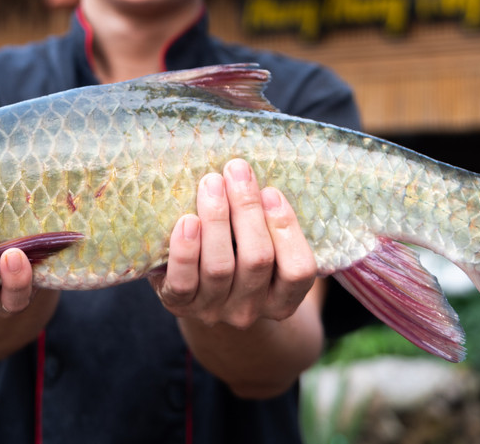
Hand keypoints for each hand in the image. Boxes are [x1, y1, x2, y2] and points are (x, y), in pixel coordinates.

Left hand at [149, 159, 317, 329]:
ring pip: (220, 267)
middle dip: (247, 208)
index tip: (271, 191)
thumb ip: (265, 219)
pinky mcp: (180, 305)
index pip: (298, 270)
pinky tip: (187, 220)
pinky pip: (184, 281)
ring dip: (217, 218)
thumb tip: (252, 175)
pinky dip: (186, 250)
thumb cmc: (234, 252)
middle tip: (236, 170)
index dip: (287, 228)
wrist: (193, 290)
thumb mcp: (260, 242)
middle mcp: (251, 310)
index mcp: (282, 299)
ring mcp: (214, 310)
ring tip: (212, 183)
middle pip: (257, 259)